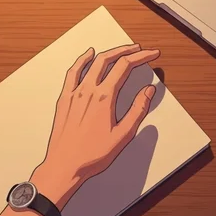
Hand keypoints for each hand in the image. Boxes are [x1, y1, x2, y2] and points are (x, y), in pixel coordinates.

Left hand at [31, 43, 159, 207]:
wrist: (64, 166)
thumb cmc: (92, 155)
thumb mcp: (123, 135)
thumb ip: (138, 109)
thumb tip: (148, 91)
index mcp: (104, 97)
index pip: (125, 66)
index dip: (141, 57)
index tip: (151, 54)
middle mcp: (88, 90)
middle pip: (109, 59)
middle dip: (126, 51)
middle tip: (139, 49)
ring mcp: (75, 92)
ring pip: (92, 63)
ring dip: (108, 53)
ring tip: (120, 50)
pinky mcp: (65, 98)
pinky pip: (73, 72)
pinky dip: (82, 60)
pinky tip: (88, 55)